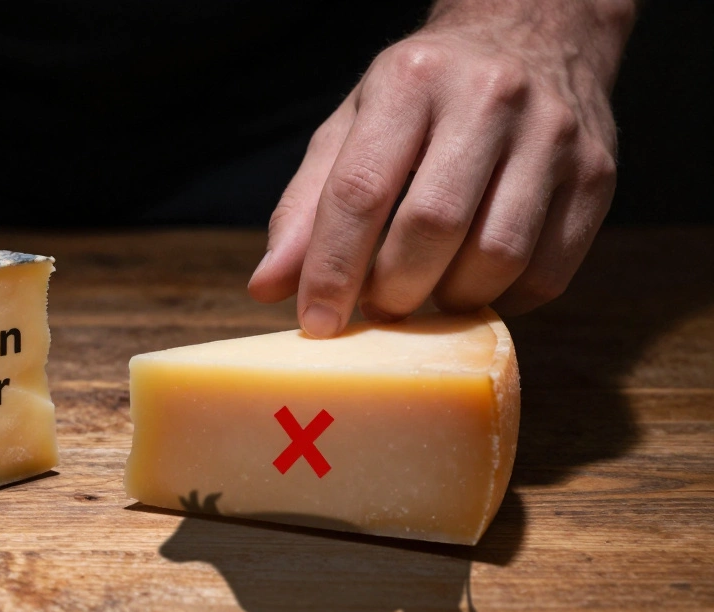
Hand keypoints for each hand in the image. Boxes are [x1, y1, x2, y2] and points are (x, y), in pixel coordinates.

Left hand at [248, 0, 634, 335]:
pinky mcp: (598, 174)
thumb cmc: (422, 96)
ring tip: (426, 293)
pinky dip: (504, 299)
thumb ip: (306, 206)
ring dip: (450, 299)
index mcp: (410, 81)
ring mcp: (553, 134)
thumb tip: (268, 287)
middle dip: (392, 289)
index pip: (361, 191)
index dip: (333, 269)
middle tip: (376, 309)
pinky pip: (549, 271)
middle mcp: (489, 98)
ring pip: (498, 255)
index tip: (316, 322)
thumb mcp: (352, 127)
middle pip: (432, 226)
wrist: (533, 32)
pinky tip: (476, 282)